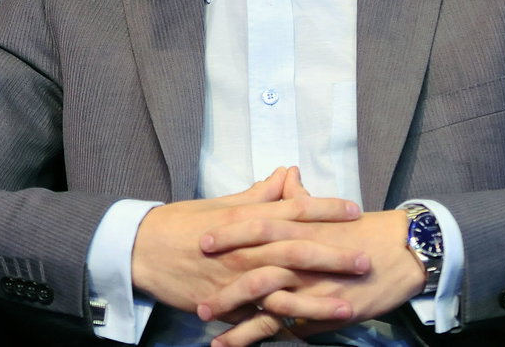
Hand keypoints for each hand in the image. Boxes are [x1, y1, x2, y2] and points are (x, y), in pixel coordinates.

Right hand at [131, 167, 367, 324]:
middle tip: (364, 259)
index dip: (324, 209)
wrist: (140, 251)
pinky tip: (308, 331)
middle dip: (332, 255)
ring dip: (317, 298)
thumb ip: (258, 195)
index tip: (353, 209)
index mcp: (243, 219)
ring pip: (283, 289)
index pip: (291, 210)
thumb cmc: (178, 224)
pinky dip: (282, 325)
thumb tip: (287, 174)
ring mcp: (235, 279)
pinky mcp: (225, 305)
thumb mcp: (218, 204)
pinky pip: (258, 318)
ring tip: (349, 304)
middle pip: (295, 250)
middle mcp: (243, 249)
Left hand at [202, 208, 425, 346]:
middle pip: (254, 268)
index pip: (256, 226)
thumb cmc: (362, 230)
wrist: (402, 252)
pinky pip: (286, 327)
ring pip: (266, 303)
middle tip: (194, 293)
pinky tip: (237, 344)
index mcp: (299, 229)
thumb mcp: (327, 212)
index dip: (227, 233)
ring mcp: (311, 287)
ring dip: (235, 316)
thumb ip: (298, 197)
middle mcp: (301, 258)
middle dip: (222, 282)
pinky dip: (260, 336)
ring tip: (207, 324)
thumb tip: (285, 174)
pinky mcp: (322, 312)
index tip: (199, 241)